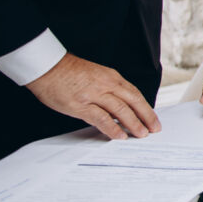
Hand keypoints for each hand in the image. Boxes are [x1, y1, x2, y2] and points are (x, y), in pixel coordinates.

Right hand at [25, 53, 160, 140]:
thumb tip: (119, 107)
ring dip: (134, 123)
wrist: (47, 65)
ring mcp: (94, 95)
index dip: (146, 107)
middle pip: (133, 101)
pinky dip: (112, 128)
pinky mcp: (80, 105)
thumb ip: (108, 88)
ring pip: (121, 110)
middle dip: (147, 116)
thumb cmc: (69, 71)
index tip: (153, 118)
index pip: (134, 94)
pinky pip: (101, 118)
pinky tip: (120, 136)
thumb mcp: (96, 75)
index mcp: (112, 77)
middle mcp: (106, 84)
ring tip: (142, 134)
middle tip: (155, 129)